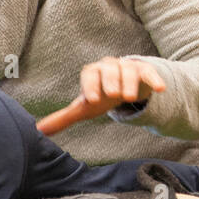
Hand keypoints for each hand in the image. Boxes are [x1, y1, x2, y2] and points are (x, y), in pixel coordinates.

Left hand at [36, 57, 165, 134]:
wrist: (123, 86)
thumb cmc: (100, 97)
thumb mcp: (84, 108)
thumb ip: (64, 118)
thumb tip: (39, 131)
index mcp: (92, 73)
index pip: (89, 74)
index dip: (89, 86)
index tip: (91, 100)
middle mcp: (109, 66)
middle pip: (108, 70)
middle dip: (110, 81)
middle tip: (112, 95)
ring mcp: (127, 67)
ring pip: (128, 70)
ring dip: (128, 82)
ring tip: (128, 97)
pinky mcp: (144, 71)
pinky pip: (149, 72)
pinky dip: (154, 79)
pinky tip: (160, 88)